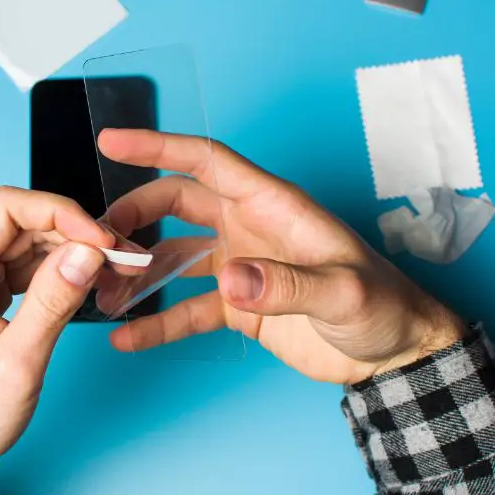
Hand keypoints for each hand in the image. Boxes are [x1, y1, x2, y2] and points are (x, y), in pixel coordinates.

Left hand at [0, 187, 111, 494]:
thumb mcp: (16, 364)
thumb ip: (54, 302)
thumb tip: (87, 252)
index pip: (7, 207)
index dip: (61, 213)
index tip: (102, 238)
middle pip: (20, 222)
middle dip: (74, 234)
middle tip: (122, 257)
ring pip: (23, 242)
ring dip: (69, 252)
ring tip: (112, 271)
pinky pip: (17, 265)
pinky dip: (54, 271)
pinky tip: (84, 283)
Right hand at [98, 129, 463, 384]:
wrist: (397, 353)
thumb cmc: (384, 307)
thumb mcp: (343, 293)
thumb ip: (288, 284)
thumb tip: (231, 278)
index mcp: (273, 205)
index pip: (207, 162)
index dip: (158, 146)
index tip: (113, 140)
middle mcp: (250, 227)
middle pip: (178, 204)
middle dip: (134, 215)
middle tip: (97, 239)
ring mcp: (243, 266)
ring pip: (175, 256)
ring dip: (140, 270)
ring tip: (104, 292)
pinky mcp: (241, 306)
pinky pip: (188, 308)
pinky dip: (158, 322)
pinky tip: (130, 337)